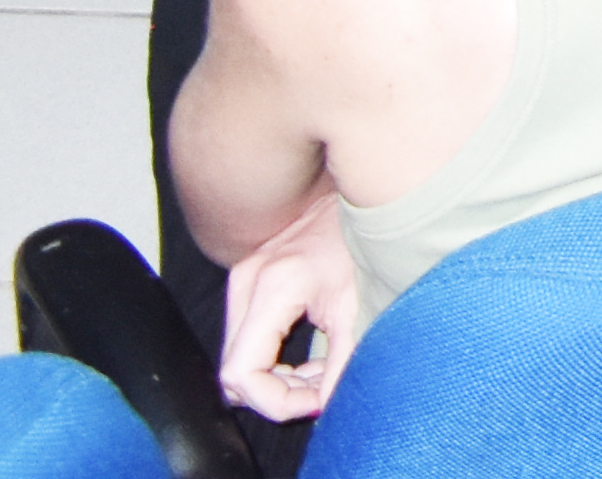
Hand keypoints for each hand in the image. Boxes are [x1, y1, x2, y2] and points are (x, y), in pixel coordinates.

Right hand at [218, 190, 366, 421]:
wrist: (364, 193)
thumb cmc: (366, 244)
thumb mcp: (359, 310)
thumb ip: (342, 364)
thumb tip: (327, 408)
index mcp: (274, 288)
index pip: (241, 374)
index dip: (274, 401)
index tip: (314, 400)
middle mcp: (248, 282)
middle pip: (235, 372)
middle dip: (277, 392)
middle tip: (322, 385)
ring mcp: (242, 278)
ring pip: (238, 358)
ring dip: (275, 377)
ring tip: (320, 368)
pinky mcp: (247, 280)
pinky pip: (245, 339)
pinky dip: (272, 357)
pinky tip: (307, 353)